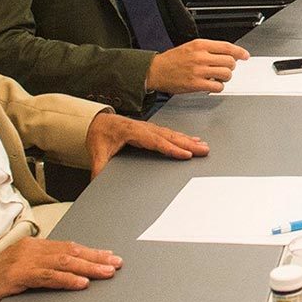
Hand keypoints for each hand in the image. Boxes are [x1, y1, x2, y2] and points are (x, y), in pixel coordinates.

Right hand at [0, 236, 121, 301]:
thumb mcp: (20, 274)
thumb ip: (41, 271)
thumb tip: (68, 275)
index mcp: (31, 247)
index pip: (67, 247)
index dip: (90, 252)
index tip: (109, 256)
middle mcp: (29, 250)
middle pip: (70, 251)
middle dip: (96, 258)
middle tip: (116, 263)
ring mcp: (23, 261)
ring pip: (63, 262)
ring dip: (88, 268)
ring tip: (106, 273)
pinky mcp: (16, 276)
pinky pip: (47, 276)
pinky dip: (66, 279)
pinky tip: (81, 283)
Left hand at [84, 111, 208, 175]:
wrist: (96, 119)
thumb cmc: (99, 133)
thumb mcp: (97, 152)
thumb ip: (99, 167)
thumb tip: (98, 182)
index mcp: (133, 132)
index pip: (156, 142)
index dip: (172, 148)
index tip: (186, 154)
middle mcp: (144, 128)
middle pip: (170, 136)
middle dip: (188, 144)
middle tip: (204, 150)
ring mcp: (149, 127)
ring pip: (172, 134)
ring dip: (188, 140)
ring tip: (203, 146)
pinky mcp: (151, 129)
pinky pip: (169, 133)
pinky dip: (182, 137)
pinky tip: (191, 140)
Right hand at [145, 39, 248, 93]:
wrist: (155, 70)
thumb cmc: (172, 60)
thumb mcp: (190, 47)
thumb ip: (208, 49)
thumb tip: (227, 54)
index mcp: (200, 45)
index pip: (226, 47)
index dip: (239, 52)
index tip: (245, 55)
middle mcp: (200, 56)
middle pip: (230, 61)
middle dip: (230, 66)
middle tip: (225, 69)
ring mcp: (198, 71)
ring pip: (226, 74)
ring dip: (225, 77)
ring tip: (218, 77)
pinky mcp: (196, 84)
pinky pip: (217, 86)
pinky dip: (218, 87)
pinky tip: (213, 85)